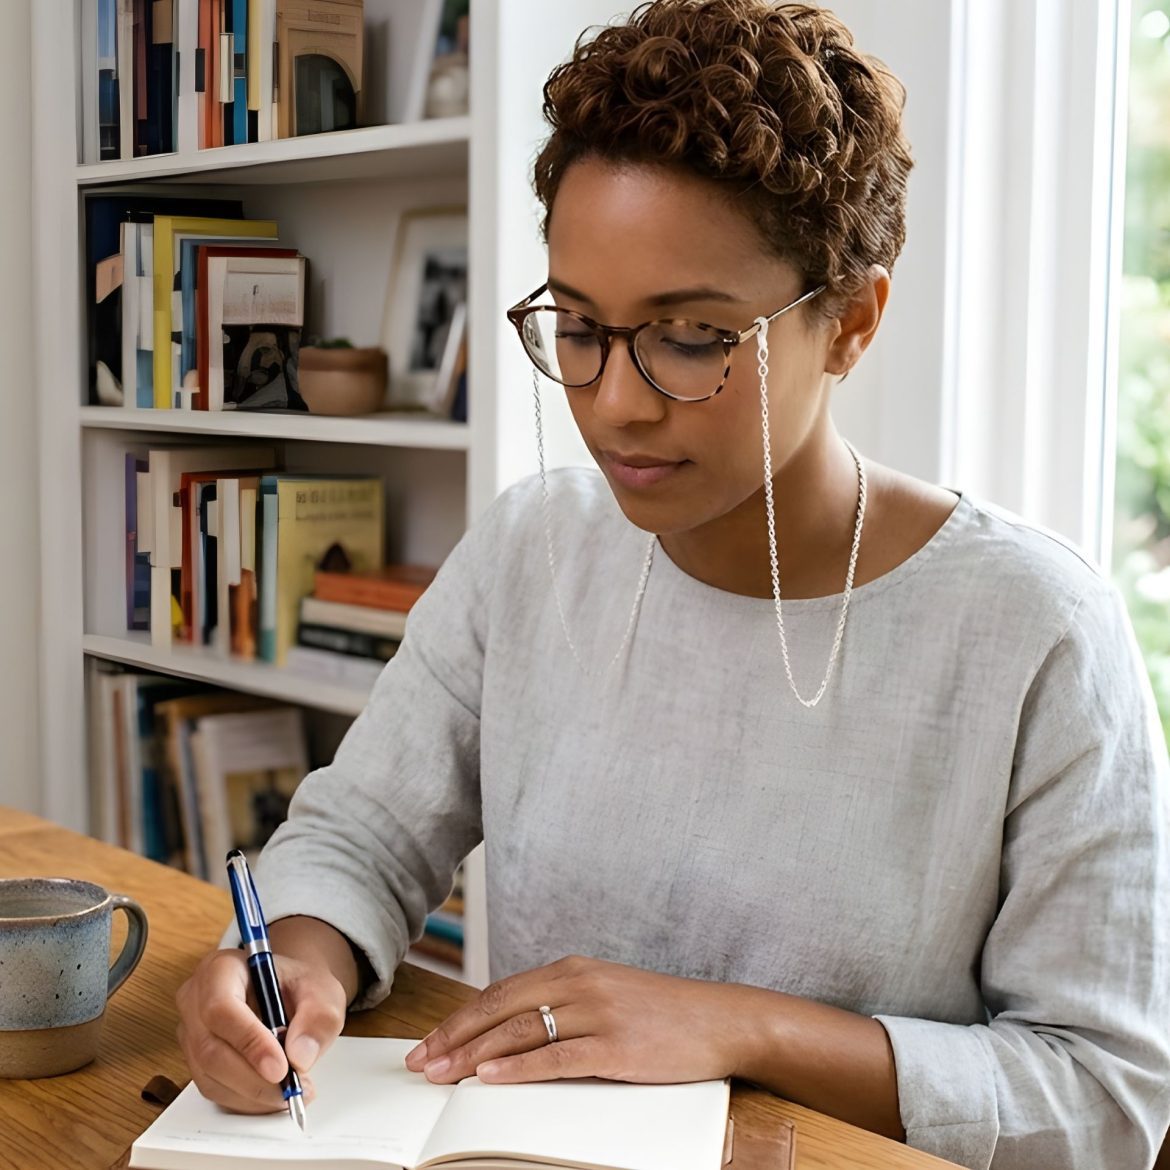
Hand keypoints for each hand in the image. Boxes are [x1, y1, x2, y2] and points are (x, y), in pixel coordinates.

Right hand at [175, 945, 346, 1113]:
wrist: (288, 991)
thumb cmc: (299, 986)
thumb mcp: (322, 989)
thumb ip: (318, 1017)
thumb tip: (299, 1057)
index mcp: (221, 968)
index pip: (222, 1008)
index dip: (249, 1042)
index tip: (281, 1068)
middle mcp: (196, 999)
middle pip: (210, 1050)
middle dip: (253, 1079)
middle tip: (291, 1090)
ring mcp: (190, 1032)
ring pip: (210, 1076)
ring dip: (252, 1094)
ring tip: (291, 1092)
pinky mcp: (195, 1060)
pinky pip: (213, 1089)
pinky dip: (246, 1100)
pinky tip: (273, 1095)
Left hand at [404, 955, 748, 1085]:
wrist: (721, 1019)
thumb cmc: (663, 1013)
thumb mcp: (606, 996)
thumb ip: (563, 1006)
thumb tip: (510, 1034)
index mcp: (573, 969)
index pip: (501, 992)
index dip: (460, 1018)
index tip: (429, 1042)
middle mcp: (579, 983)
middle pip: (500, 1009)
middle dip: (454, 1037)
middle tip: (420, 1063)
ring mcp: (597, 1012)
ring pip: (519, 1032)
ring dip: (473, 1056)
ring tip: (441, 1075)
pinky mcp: (615, 1045)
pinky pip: (555, 1057)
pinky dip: (518, 1068)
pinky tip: (489, 1079)